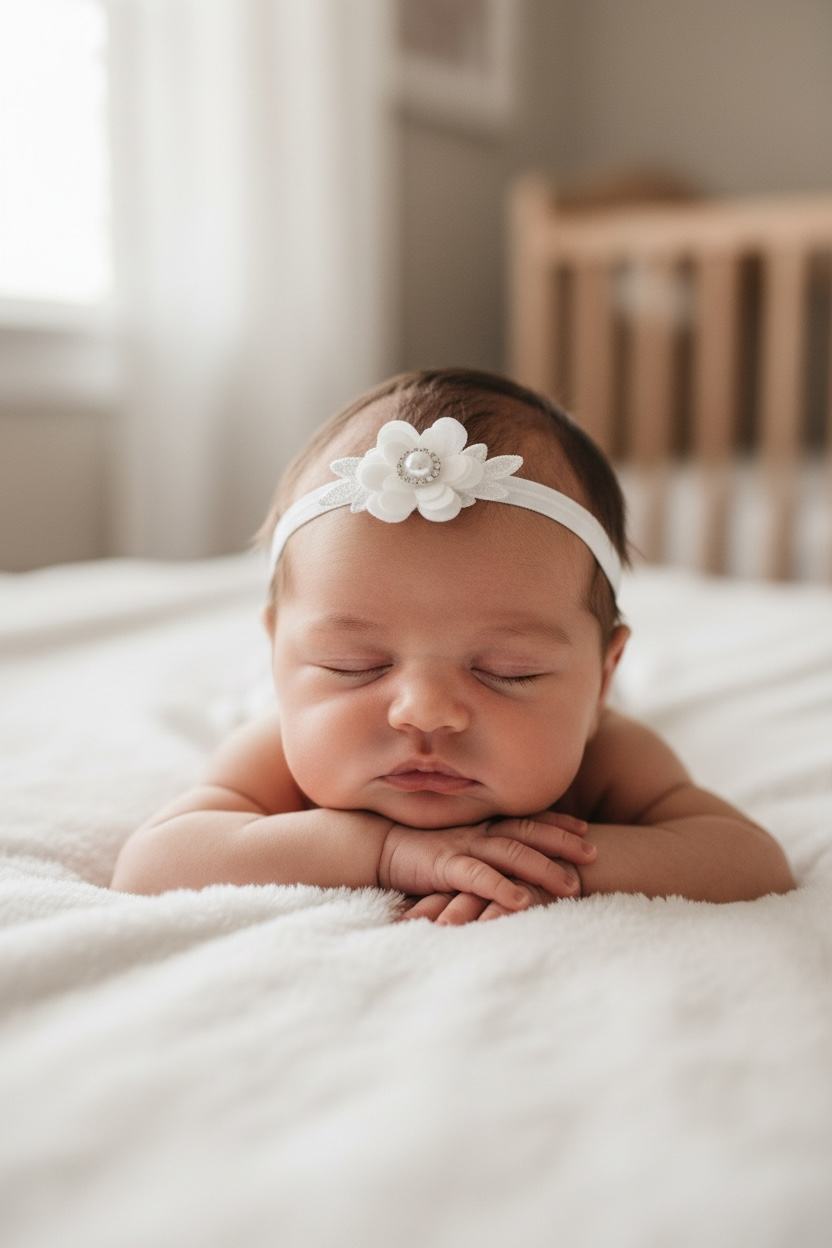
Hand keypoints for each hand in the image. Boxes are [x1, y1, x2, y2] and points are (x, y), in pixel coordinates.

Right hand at [381, 811, 593, 916]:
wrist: (373, 845)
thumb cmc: (414, 848)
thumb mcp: (454, 845)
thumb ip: (480, 851)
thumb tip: (508, 863)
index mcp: (481, 825)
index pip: (526, 820)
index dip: (557, 823)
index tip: (584, 829)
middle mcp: (477, 831)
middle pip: (528, 833)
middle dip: (563, 842)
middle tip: (593, 853)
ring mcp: (463, 846)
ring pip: (512, 854)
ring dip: (543, 869)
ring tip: (571, 886)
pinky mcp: (445, 866)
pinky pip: (478, 877)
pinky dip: (501, 888)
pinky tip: (522, 902)